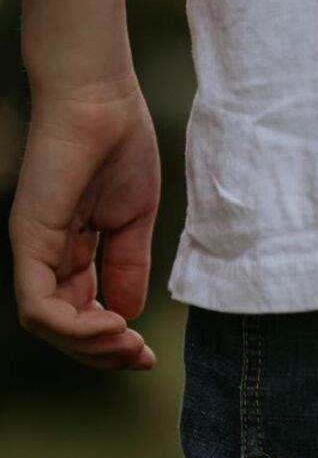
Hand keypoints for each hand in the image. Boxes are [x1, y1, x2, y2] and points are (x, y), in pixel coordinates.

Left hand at [10, 74, 160, 369]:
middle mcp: (44, 255)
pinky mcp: (29, 239)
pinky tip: (112, 322)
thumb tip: (127, 312)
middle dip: (101, 353)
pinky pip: (38, 303)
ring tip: (127, 342)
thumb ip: (129, 266)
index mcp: (70, 249)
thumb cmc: (120, 146)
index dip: (111, 342)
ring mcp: (33, 248)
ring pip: (46, 324)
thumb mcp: (135, 219)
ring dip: (89, 346)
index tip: (147, 354)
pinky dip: (72, 326)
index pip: (80, 312)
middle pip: (62, 327)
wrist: (101, 100)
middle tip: (140, 356)